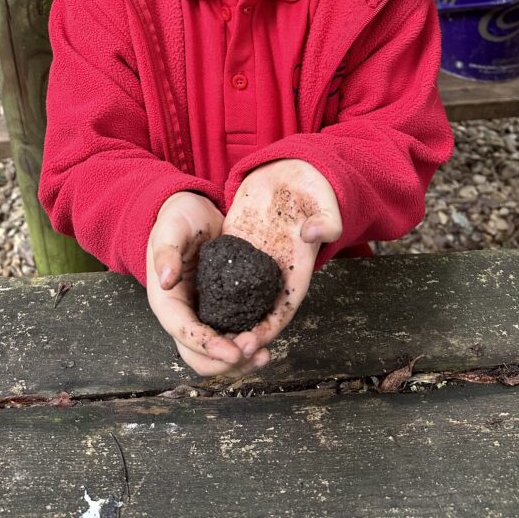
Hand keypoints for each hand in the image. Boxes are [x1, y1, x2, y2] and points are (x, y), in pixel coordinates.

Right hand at [146, 191, 271, 376]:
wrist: (196, 210)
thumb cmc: (179, 219)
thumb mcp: (170, 228)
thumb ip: (165, 251)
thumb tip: (165, 280)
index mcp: (167, 302)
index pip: (184, 333)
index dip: (208, 347)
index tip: (233, 352)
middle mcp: (185, 315)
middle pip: (200, 356)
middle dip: (227, 362)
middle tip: (256, 352)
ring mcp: (206, 314)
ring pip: (219, 353)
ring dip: (241, 360)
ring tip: (265, 354)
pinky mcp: (225, 308)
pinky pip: (235, 334)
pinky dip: (250, 342)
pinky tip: (268, 339)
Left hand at [222, 159, 341, 362]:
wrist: (293, 168)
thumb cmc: (314, 186)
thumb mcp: (325, 199)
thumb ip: (326, 218)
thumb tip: (315, 233)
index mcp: (298, 267)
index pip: (283, 308)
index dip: (268, 329)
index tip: (251, 343)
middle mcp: (274, 269)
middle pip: (258, 312)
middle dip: (242, 334)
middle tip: (223, 349)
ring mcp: (253, 259)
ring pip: (237, 298)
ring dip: (225, 319)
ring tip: (205, 336)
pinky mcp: (236, 244)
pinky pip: (223, 272)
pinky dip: (212, 291)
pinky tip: (192, 303)